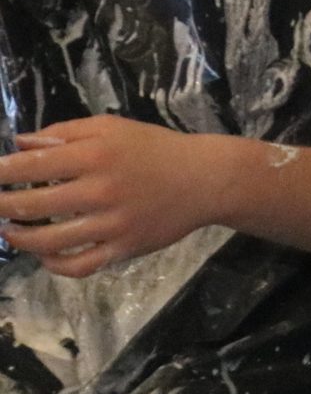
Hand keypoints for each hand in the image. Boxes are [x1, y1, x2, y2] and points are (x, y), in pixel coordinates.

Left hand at [0, 117, 243, 276]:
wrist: (206, 179)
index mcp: (95, 155)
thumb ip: (64, 132)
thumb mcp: (111, 127)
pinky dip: (54, 265)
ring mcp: (112, 224)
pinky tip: (44, 254)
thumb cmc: (155, 148)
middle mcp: (100, 190)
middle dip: (0, 205)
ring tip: (8, 230)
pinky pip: (79, 266)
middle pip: (31, 205)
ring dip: (19, 237)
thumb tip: (20, 145)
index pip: (30, 166)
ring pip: (48, 241)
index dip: (0, 172)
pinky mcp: (124, 249)